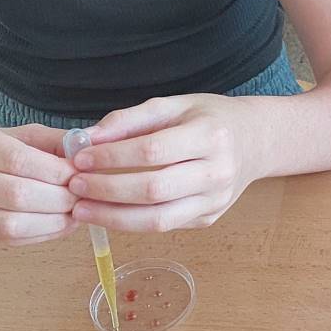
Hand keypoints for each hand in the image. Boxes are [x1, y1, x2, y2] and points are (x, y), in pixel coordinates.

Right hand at [0, 121, 78, 250]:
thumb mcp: (8, 136)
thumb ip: (48, 140)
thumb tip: (89, 146)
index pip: (18, 159)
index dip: (56, 171)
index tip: (80, 174)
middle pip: (16, 194)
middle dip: (59, 199)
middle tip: (83, 197)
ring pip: (11, 225)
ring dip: (53, 222)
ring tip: (74, 214)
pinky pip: (6, 243)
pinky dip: (39, 236)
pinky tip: (57, 226)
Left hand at [67, 95, 261, 231]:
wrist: (256, 141)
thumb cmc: (210, 118)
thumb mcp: (176, 105)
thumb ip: (131, 119)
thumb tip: (88, 137)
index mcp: (210, 135)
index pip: (153, 150)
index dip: (113, 157)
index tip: (81, 158)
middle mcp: (217, 172)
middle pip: (154, 189)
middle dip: (107, 191)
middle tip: (74, 186)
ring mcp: (216, 200)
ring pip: (158, 219)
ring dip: (113, 217)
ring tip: (81, 210)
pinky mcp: (209, 219)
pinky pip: (165, 226)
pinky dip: (131, 222)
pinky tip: (107, 213)